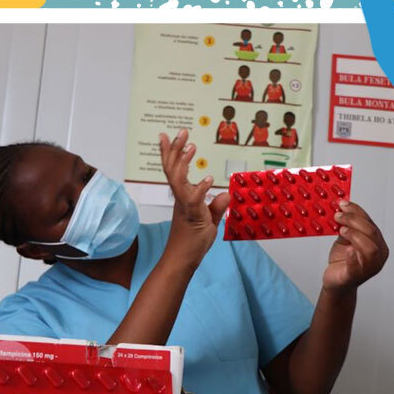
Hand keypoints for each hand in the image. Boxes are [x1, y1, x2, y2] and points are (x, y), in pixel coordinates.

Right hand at [158, 129, 230, 268]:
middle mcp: (180, 199)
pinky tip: (208, 179)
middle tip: (181, 131)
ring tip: (192, 146)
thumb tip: (225, 195)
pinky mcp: (192, 218)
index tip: (168, 135)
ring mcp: (184, 208)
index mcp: (182, 197)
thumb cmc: (192, 243)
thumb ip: (216, 207)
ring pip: (178, 180)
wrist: (182, 261)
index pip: (174, 170)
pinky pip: (194, 201)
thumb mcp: (209, 221)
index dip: (171, 153)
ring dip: (184, 162)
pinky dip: (200, 189)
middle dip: (175, 149)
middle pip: (172, 169)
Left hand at [323, 201, 388, 291]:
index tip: (343, 203)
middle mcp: (378, 255)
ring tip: (341, 230)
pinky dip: (353, 257)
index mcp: (378, 243)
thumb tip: (341, 208)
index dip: (357, 211)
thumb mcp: (346, 239)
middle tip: (339, 216)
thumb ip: (347, 226)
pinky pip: (358, 267)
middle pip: (372, 233)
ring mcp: (370, 268)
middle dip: (354, 220)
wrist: (335, 281)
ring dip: (355, 235)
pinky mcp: (356, 277)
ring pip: (370, 248)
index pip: (370, 223)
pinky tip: (347, 250)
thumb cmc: (342, 260)